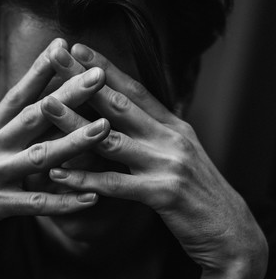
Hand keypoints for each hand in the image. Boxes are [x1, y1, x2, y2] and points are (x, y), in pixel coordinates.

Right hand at [0, 39, 110, 273]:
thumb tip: (21, 110)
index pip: (16, 95)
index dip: (39, 70)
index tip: (63, 45)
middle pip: (33, 116)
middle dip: (67, 94)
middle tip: (99, 76)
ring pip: (38, 156)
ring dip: (73, 141)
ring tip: (104, 128)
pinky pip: (35, 204)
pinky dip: (64, 202)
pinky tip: (92, 197)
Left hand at [42, 43, 267, 276]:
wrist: (231, 232)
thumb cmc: (199, 195)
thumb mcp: (181, 155)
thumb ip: (156, 135)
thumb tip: (127, 120)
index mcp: (174, 126)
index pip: (135, 89)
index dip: (104, 66)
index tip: (76, 46)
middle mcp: (171, 137)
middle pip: (119, 103)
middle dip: (84, 78)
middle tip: (55, 55)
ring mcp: (168, 164)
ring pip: (112, 139)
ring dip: (76, 122)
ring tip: (46, 106)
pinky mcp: (163, 193)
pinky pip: (116, 184)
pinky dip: (85, 179)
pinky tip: (57, 174)